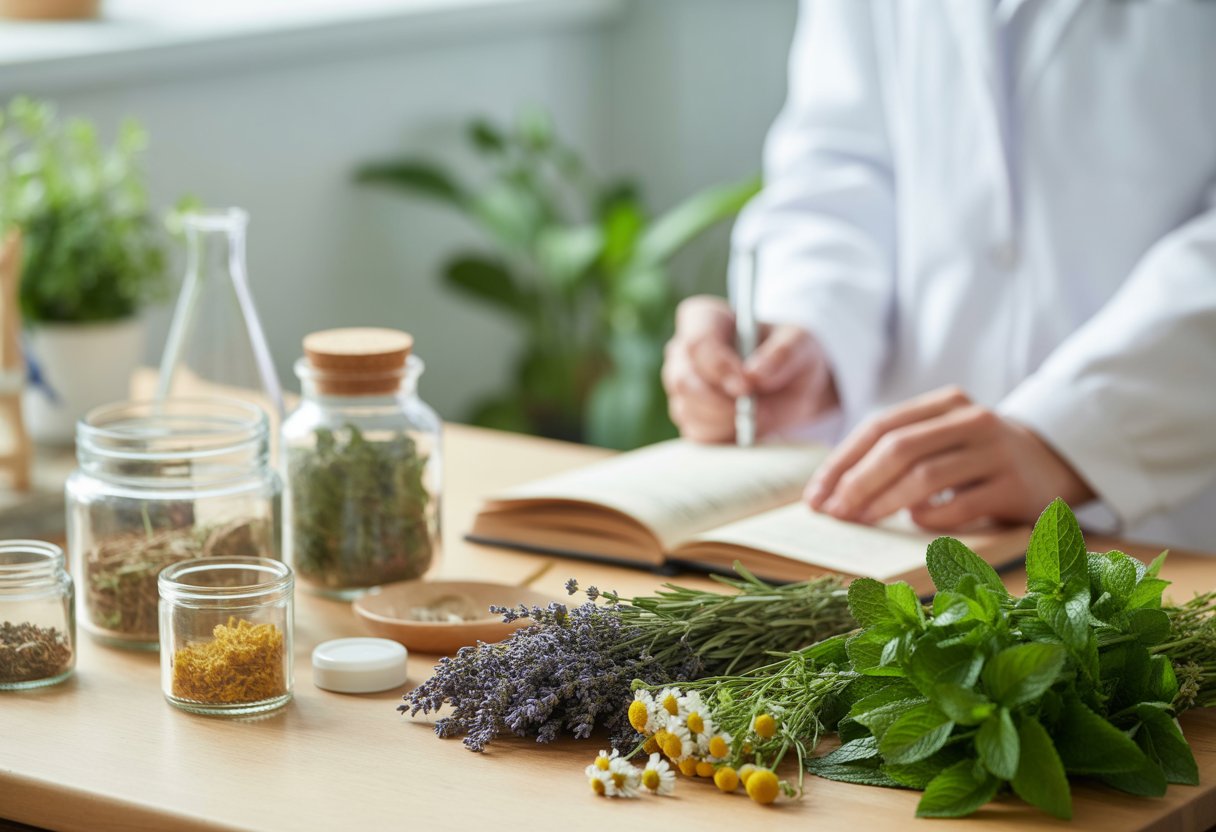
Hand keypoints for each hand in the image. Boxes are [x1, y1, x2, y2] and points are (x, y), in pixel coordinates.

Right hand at [661, 295, 837, 442]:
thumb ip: (782, 353)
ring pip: (686, 410)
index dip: (719, 368)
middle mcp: (683, 350)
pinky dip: (723, 435)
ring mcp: (681, 384)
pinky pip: (695, 432)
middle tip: (753, 412)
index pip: (698, 342)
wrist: (791, 385)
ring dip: (724, 421)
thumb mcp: (800, 343)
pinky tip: (744, 426)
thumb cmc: (790, 353)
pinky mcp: (688, 415)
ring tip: (756, 417)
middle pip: (683, 380)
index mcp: (705, 319)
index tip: (746, 387)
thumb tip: (755, 374)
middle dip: (720, 403)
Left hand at [805, 386, 1093, 528]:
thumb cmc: (976, 457)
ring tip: (861, 521)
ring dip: (885, 502)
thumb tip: (831, 493)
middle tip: (834, 513)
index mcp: (944, 403)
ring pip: (926, 477)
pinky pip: (960, 506)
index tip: (817, 496)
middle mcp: (972, 420)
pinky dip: (930, 517)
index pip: (879, 427)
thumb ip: (895, 452)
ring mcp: (996, 452)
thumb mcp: (940, 439)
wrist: (1053, 463)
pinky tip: (915, 523)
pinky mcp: (1015, 487)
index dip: (842, 462)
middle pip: (899, 449)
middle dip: (858, 484)